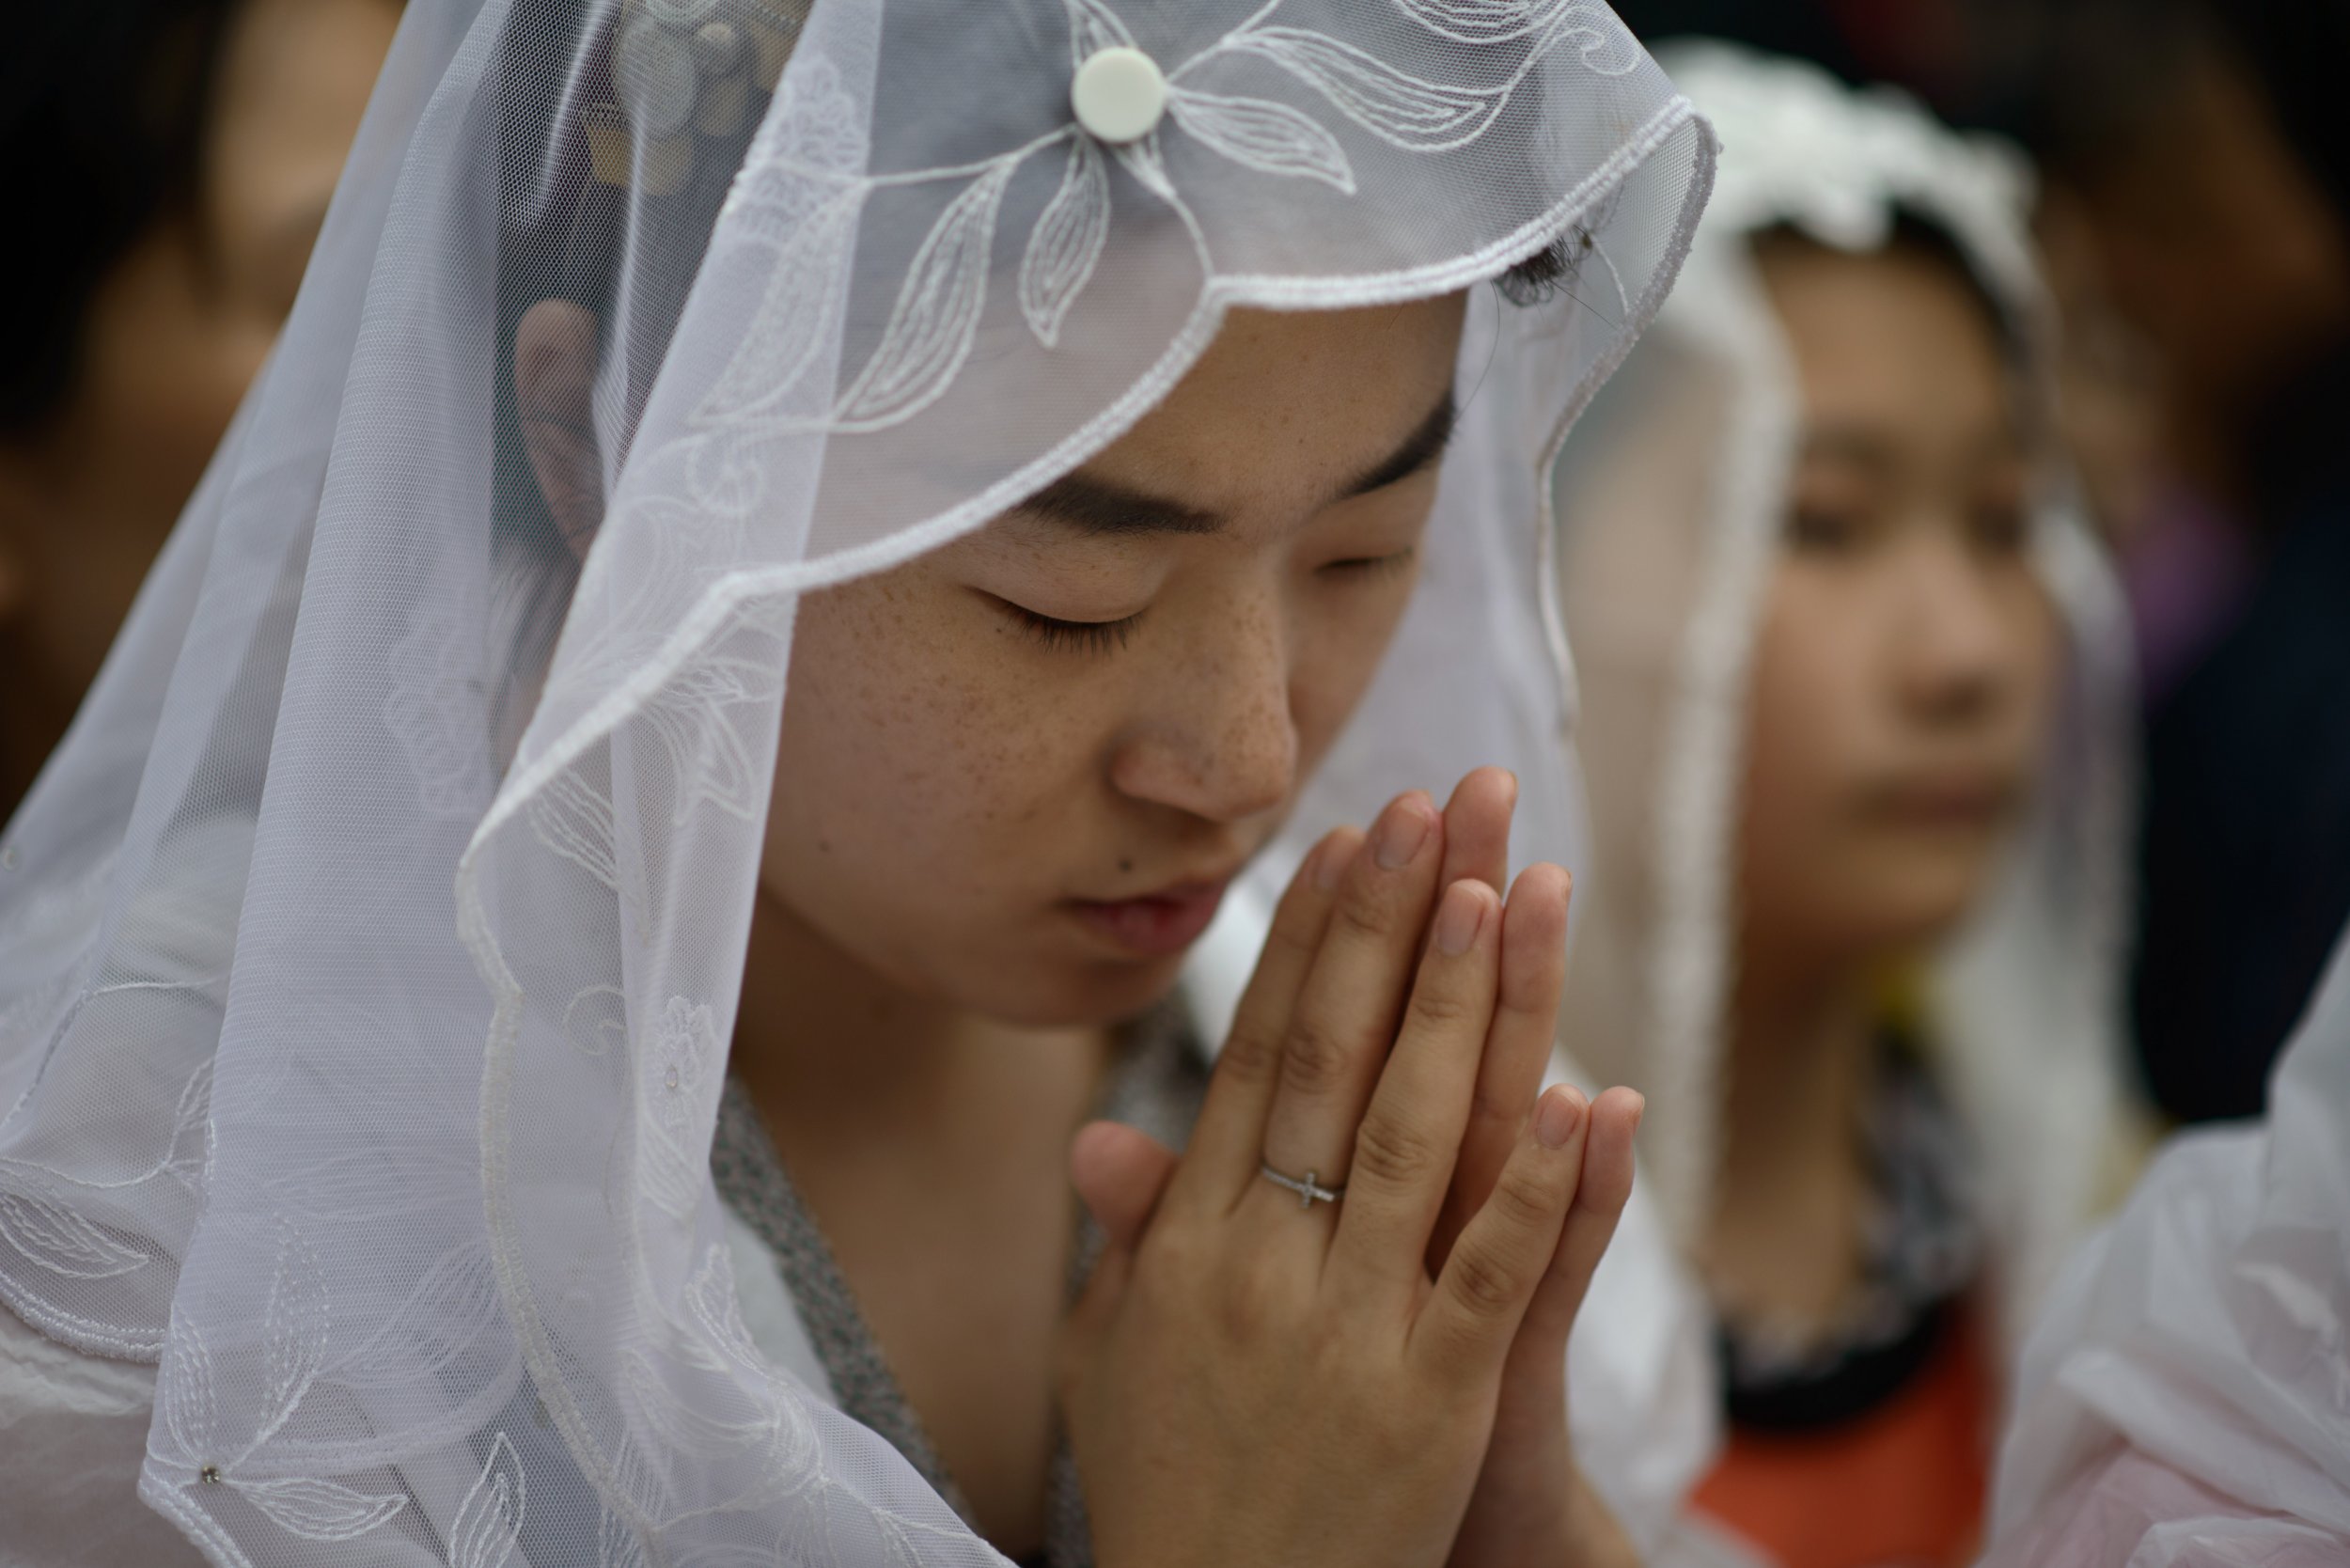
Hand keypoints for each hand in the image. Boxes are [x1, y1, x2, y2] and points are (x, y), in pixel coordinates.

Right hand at [1059, 784, 1617, 1567]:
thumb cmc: (1166, 1488)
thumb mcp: (1110, 1358)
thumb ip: (1123, 1239)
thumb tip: (1096, 1135)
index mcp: (1187, 1244)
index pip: (1253, 1057)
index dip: (1305, 946)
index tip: (1347, 845)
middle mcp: (1259, 1265)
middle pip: (1330, 1064)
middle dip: (1387, 927)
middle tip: (1431, 807)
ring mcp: (1348, 1329)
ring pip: (1412, 1139)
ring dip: (1459, 1008)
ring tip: (1501, 892)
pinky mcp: (1434, 1402)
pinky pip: (1497, 1274)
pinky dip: (1544, 1184)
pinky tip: (1584, 1095)